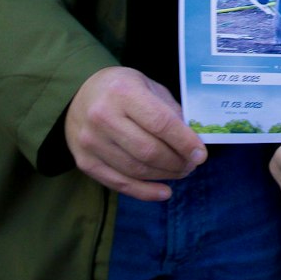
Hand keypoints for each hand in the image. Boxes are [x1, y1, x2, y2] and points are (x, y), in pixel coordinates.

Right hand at [64, 67, 205, 200]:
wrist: (79, 95)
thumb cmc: (122, 90)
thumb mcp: (148, 87)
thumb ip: (170, 112)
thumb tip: (193, 143)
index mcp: (123, 92)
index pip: (160, 123)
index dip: (184, 142)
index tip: (201, 155)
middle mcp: (102, 116)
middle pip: (148, 151)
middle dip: (177, 162)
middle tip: (191, 164)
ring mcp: (90, 141)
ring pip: (136, 170)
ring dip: (164, 176)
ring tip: (180, 171)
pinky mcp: (85, 162)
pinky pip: (119, 184)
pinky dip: (145, 192)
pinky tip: (164, 192)